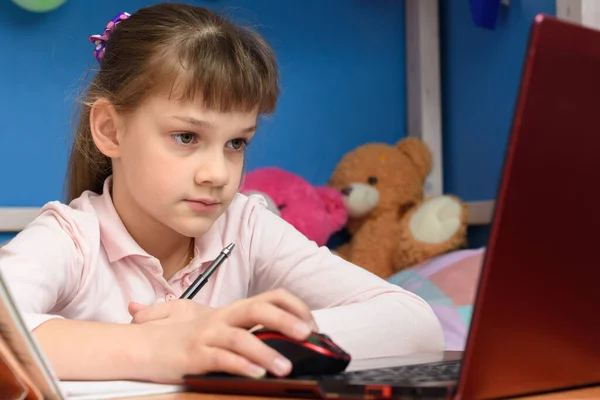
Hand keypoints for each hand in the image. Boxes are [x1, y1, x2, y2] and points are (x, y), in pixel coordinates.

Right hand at [128, 288, 318, 382]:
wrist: (138, 345)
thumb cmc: (175, 335)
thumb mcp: (211, 325)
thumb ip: (239, 326)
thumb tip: (277, 331)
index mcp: (230, 311)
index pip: (269, 297)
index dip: (293, 306)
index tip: (311, 323)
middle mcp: (221, 318)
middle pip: (258, 309)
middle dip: (287, 320)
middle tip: (308, 335)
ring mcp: (206, 336)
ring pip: (240, 337)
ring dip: (265, 351)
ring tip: (284, 368)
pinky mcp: (193, 356)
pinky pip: (220, 359)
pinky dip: (239, 365)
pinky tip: (255, 374)